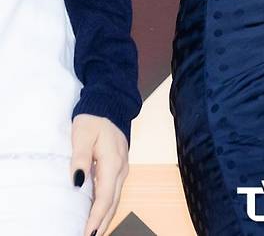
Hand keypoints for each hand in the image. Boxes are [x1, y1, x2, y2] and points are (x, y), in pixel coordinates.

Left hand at [71, 113, 128, 235]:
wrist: (108, 105)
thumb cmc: (93, 119)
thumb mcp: (82, 135)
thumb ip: (79, 158)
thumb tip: (76, 182)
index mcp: (113, 161)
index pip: (105, 197)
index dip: (96, 217)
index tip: (87, 233)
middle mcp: (121, 168)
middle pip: (113, 203)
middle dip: (102, 223)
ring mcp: (122, 168)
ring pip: (115, 199)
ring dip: (105, 218)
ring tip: (94, 232)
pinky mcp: (119, 168)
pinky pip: (114, 192)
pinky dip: (107, 207)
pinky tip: (99, 215)